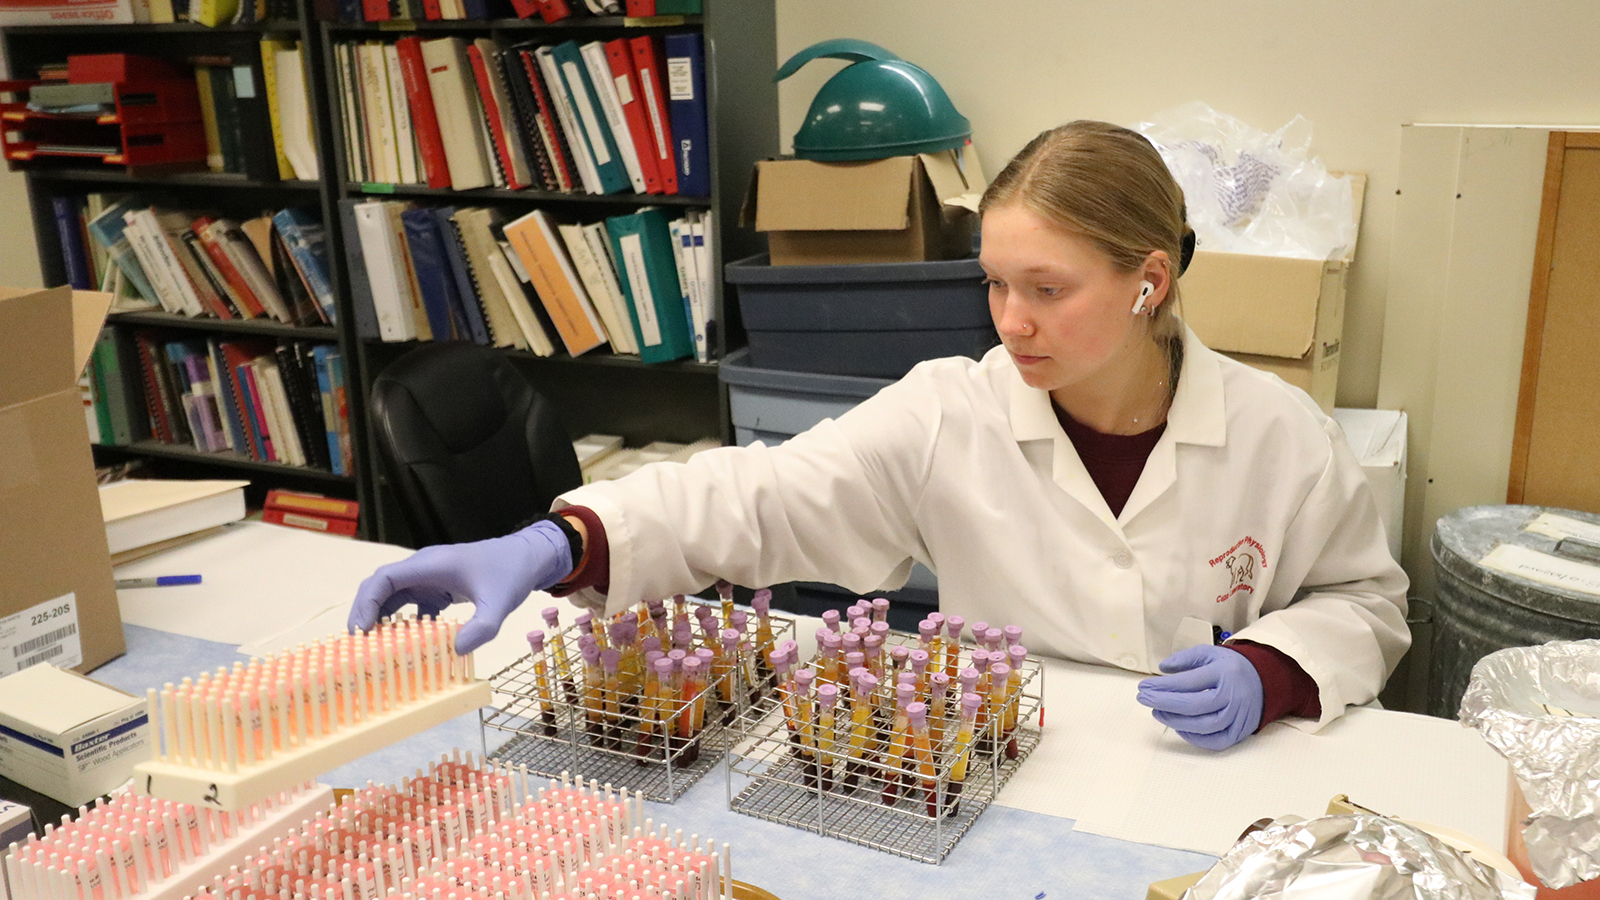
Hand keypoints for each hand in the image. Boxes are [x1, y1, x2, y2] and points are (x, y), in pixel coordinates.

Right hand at [348, 519, 574, 654]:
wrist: (528, 557)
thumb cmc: (511, 573)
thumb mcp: (500, 603)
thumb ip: (482, 626)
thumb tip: (456, 650)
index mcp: (431, 564)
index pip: (385, 578)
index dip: (368, 602)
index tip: (361, 629)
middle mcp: (424, 568)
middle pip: (381, 586)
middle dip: (365, 612)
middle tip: (356, 645)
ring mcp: (429, 577)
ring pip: (393, 595)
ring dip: (380, 619)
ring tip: (370, 648)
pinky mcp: (437, 588)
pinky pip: (410, 604)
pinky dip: (401, 622)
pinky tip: (400, 644)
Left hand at [1136, 645, 1262, 750]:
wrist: (1265, 681)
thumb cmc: (1231, 667)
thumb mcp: (1210, 653)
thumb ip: (1185, 658)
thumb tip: (1163, 669)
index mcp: (1224, 673)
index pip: (1188, 683)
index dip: (1162, 687)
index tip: (1144, 687)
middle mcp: (1232, 696)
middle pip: (1194, 706)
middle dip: (1164, 704)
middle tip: (1144, 699)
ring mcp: (1238, 716)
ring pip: (1203, 726)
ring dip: (1175, 722)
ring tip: (1157, 712)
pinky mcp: (1240, 731)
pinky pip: (1216, 742)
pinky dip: (1195, 738)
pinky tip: (1179, 728)